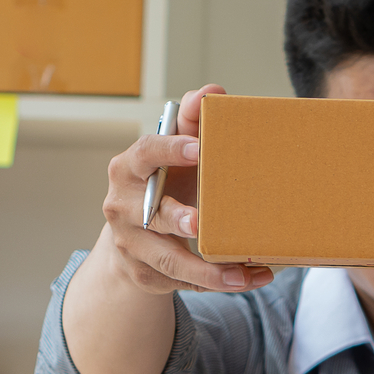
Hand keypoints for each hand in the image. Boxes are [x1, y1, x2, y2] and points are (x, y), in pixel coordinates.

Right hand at [98, 84, 273, 293]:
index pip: (145, 154)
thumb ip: (190, 122)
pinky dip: (219, 281)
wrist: (133, 236)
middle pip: (150, 215)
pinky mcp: (147, 275)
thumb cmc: (162, 183)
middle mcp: (122, 208)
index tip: (200, 148)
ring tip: (242, 272)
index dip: (170, 150)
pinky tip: (250, 277)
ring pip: (169, 260)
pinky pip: (185, 281)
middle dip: (174, 218)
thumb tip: (212, 92)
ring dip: (207, 269)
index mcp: (128, 169)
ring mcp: (132, 245)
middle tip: (199, 222)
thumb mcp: (172, 153)